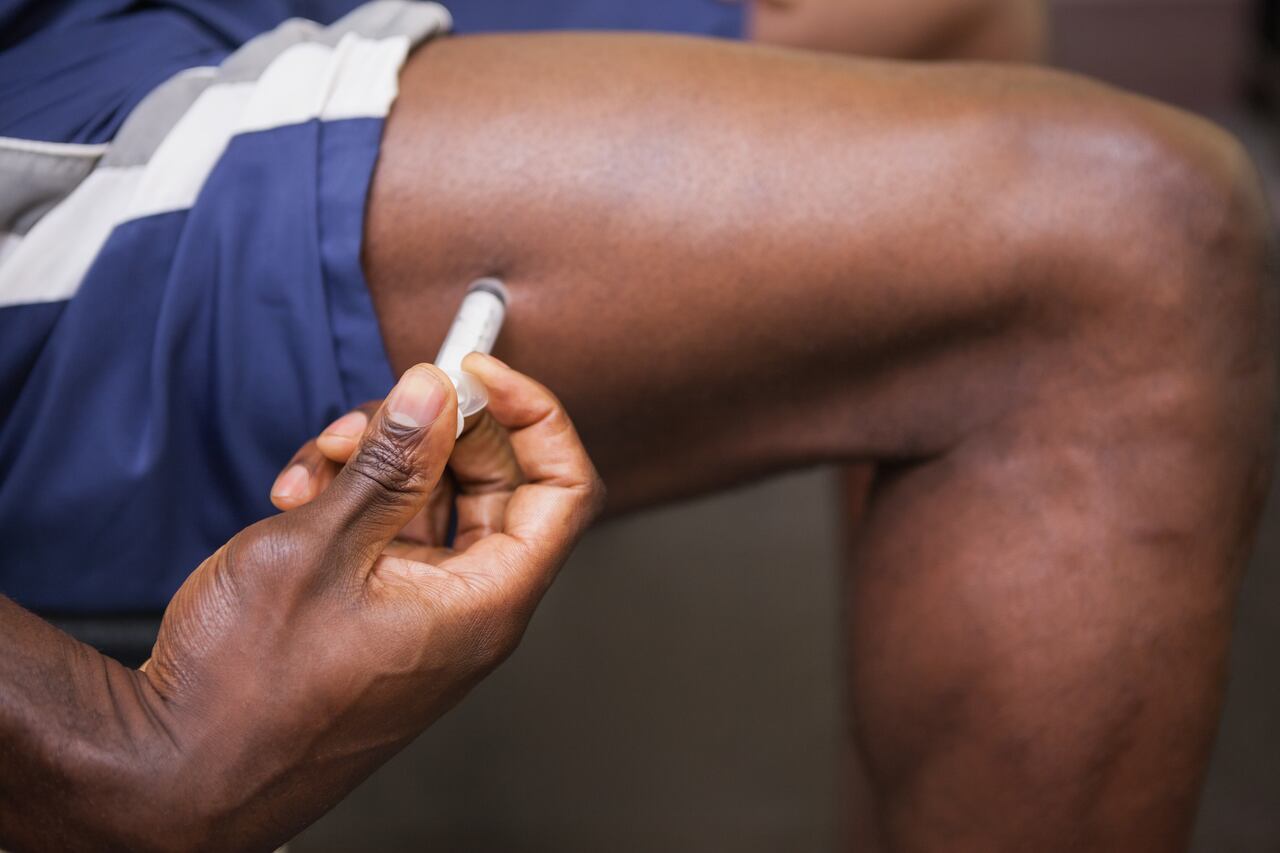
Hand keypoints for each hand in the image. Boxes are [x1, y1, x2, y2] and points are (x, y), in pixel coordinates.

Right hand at [142, 354, 602, 848]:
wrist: (173, 767)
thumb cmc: (245, 691)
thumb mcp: (320, 550)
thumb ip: (389, 465)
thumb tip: (437, 395)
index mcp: (485, 603)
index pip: (563, 488)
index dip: (534, 416)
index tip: (477, 373)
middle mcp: (467, 608)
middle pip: (493, 482)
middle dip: (434, 432)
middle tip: (375, 414)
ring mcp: (423, 610)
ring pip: (434, 499)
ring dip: (379, 461)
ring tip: (316, 462)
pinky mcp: (379, 610)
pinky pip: (392, 532)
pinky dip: (353, 499)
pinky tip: (298, 495)